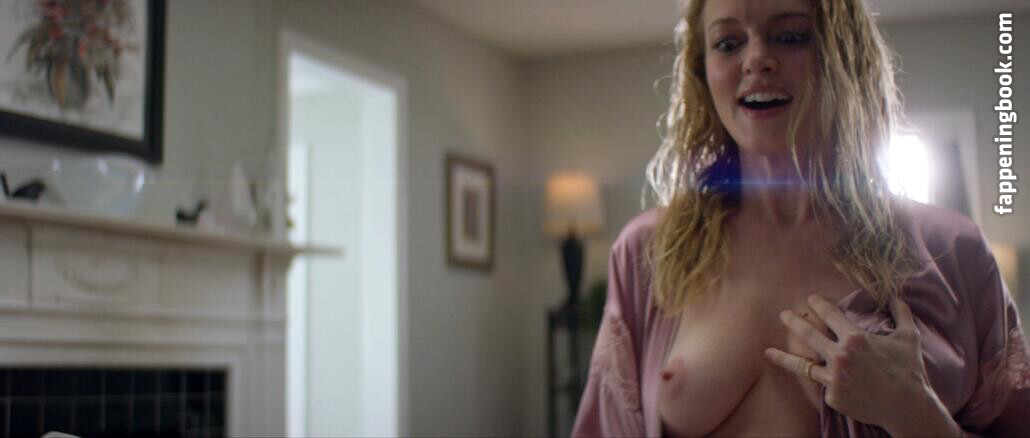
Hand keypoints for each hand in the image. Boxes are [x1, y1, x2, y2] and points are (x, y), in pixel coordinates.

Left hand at [764, 294, 946, 432]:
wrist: (908, 407)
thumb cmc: (909, 371)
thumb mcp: (909, 338)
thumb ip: (902, 314)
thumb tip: (897, 296)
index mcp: (855, 338)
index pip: (829, 314)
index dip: (818, 304)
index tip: (810, 298)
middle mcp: (839, 356)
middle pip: (807, 334)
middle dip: (793, 322)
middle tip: (783, 315)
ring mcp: (833, 378)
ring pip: (800, 365)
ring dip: (783, 357)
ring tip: (768, 352)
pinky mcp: (832, 396)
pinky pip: (823, 385)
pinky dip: (821, 380)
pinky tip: (817, 380)